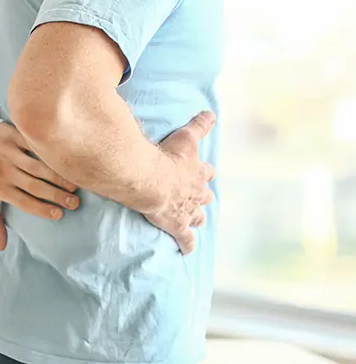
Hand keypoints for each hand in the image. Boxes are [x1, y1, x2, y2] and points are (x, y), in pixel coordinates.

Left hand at [0, 123, 79, 250]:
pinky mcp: (13, 135)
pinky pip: (34, 145)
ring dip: (57, 176)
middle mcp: (4, 171)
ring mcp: (9, 153)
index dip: (42, 209)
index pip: (24, 202)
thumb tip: (1, 248)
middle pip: (34, 186)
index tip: (59, 215)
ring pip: (37, 167)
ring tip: (74, 185)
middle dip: (56, 196)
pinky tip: (64, 161)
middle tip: (74, 203)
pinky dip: (49, 153)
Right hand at [144, 111, 216, 254]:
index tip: (205, 174)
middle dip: (203, 198)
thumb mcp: (186, 137)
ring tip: (195, 221)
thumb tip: (212, 112)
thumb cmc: (167, 158)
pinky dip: (187, 244)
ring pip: (197, 217)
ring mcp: (187, 211)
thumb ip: (199, 125)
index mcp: (198, 173)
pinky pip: (185, 238)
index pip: (207, 173)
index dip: (205, 174)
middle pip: (205, 197)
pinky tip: (187, 250)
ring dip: (197, 218)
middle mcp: (196, 194)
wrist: (151, 180)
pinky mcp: (176, 226)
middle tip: (199, 199)